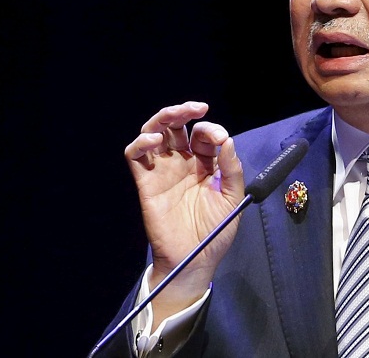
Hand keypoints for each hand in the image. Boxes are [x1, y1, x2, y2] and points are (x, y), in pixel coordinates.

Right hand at [124, 101, 244, 313]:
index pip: (204, 135)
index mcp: (205, 164)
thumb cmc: (216, 231)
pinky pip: (135, 156)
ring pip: (155, 133)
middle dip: (185, 112)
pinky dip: (140, 143)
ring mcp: (163, 170)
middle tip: (197, 108)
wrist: (195, 259)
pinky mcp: (146, 183)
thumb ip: (232, 169)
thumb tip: (228, 140)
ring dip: (163, 118)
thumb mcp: (233, 197)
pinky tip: (153, 140)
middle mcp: (183, 163)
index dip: (212, 131)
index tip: (221, 140)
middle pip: (177, 127)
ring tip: (175, 114)